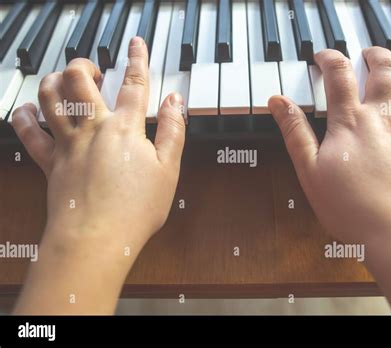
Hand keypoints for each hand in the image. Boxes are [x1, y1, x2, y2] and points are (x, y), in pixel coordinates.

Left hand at [12, 37, 184, 313]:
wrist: (96, 237)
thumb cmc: (135, 208)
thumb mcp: (169, 169)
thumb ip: (173, 130)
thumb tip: (176, 101)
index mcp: (125, 128)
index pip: (134, 83)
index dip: (137, 59)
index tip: (136, 43)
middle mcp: (92, 128)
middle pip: (78, 79)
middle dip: (84, 65)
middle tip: (93, 69)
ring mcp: (67, 144)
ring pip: (49, 97)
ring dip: (54, 80)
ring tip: (64, 81)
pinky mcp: (49, 162)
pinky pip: (28, 133)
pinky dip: (24, 116)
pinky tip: (28, 110)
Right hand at [269, 47, 390, 242]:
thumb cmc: (351, 207)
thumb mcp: (309, 171)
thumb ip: (294, 132)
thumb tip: (278, 102)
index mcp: (350, 122)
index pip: (339, 75)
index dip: (329, 58)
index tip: (323, 56)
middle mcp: (383, 117)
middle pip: (383, 69)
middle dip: (375, 55)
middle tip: (368, 53)